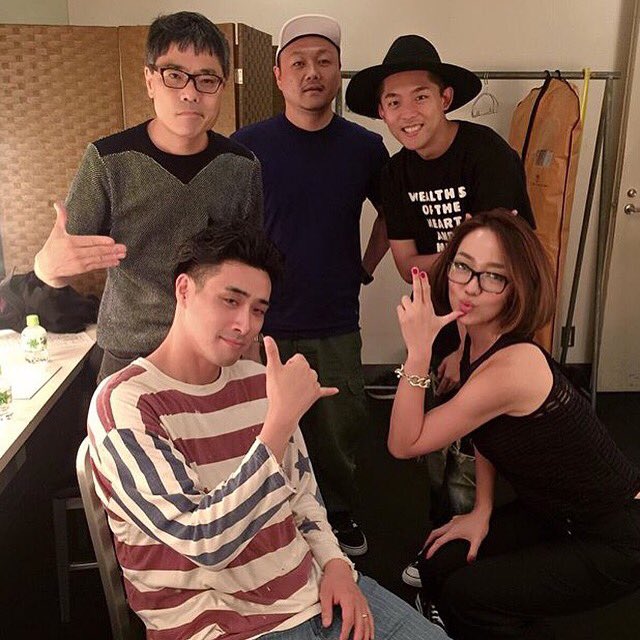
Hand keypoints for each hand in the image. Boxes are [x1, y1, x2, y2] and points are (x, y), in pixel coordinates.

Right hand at [34, 202, 126, 286]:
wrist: (46, 267)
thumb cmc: (52, 247)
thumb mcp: (56, 232)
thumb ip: (61, 218)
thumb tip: (58, 203)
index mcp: (70, 242)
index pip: (89, 241)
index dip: (101, 241)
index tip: (112, 241)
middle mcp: (75, 253)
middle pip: (96, 251)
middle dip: (111, 250)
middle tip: (123, 248)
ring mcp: (79, 262)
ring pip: (98, 259)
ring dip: (112, 257)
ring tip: (122, 255)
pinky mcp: (81, 269)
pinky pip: (96, 266)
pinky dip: (107, 264)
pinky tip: (116, 262)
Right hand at [261, 337, 337, 453]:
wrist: (284, 412)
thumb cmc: (277, 391)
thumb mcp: (272, 368)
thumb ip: (271, 351)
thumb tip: (268, 338)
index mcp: (301, 363)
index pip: (296, 358)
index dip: (287, 366)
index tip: (282, 374)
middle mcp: (311, 372)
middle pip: (302, 368)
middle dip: (294, 374)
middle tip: (285, 384)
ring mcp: (315, 384)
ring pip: (308, 378)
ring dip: (302, 383)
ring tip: (291, 391)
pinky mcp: (316, 394)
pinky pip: (324, 391)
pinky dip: (329, 391)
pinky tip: (336, 391)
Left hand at [319, 559, 373, 639]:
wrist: (339, 568)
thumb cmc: (332, 580)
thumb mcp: (325, 594)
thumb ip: (326, 610)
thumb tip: (326, 624)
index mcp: (349, 599)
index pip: (349, 620)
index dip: (346, 632)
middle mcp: (358, 601)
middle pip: (361, 623)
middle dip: (358, 637)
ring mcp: (362, 602)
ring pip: (367, 621)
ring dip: (366, 634)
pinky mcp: (363, 602)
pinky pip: (369, 616)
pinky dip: (371, 627)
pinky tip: (370, 635)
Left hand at [396, 267, 461, 359]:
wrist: (419, 347)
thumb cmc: (430, 335)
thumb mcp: (441, 324)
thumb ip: (451, 316)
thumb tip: (461, 313)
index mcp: (429, 308)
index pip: (427, 291)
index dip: (424, 280)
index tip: (422, 273)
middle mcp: (420, 309)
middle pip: (417, 289)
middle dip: (416, 279)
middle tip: (414, 270)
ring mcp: (411, 313)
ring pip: (405, 299)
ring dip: (406, 303)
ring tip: (411, 312)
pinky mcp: (403, 317)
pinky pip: (399, 307)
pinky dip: (401, 311)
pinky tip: (407, 318)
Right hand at [424, 509, 489, 562]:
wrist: (481, 513)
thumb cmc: (479, 525)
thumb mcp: (477, 540)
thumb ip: (473, 552)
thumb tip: (469, 561)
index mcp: (453, 532)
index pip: (439, 542)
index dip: (432, 549)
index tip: (427, 555)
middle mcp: (450, 526)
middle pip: (434, 533)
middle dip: (428, 541)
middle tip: (424, 548)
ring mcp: (452, 522)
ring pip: (439, 528)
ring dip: (434, 535)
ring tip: (432, 541)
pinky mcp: (456, 520)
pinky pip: (445, 526)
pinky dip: (442, 531)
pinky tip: (446, 533)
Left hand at [436, 348, 461, 395]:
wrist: (458, 357)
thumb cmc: (450, 359)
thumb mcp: (442, 364)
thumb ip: (439, 372)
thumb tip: (438, 378)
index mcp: (447, 376)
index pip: (442, 386)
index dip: (439, 390)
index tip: (437, 393)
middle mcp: (452, 379)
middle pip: (447, 388)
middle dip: (443, 391)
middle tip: (439, 393)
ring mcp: (457, 379)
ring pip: (451, 388)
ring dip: (447, 390)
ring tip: (444, 390)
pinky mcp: (460, 379)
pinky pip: (456, 386)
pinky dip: (452, 387)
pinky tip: (450, 387)